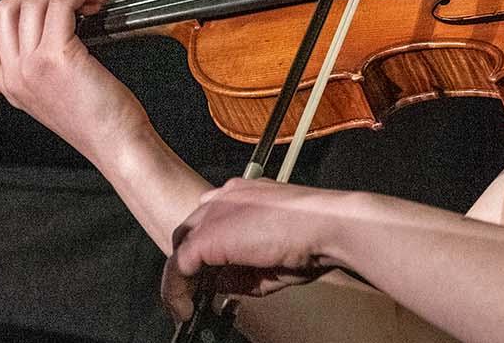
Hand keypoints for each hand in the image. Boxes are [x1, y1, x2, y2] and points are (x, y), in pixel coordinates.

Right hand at [0, 0, 147, 161]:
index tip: (31, 7)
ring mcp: (32, 66)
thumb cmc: (102, 121)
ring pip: (32, 2)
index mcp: (11, 88)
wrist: (118, 145)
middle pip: (4, 11)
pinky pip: (61, 4)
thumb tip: (57, 21)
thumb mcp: (56, 97)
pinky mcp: (58, 56)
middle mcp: (16, 76)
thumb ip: (43, 67)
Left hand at [161, 178, 346, 318]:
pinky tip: (184, 308)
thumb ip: (243, 270)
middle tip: (196, 293)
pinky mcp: (208, 236)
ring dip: (182, 278)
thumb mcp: (273, 258)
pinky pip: (179, 266)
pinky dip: (176, 290)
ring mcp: (214, 214)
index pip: (212, 219)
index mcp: (243, 195)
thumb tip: (221, 285)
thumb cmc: (315, 237)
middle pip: (192, 230)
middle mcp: (225, 198)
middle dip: (192, 262)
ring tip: (187, 306)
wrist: (327, 226)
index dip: (208, 249)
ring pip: (182, 246)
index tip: (211, 274)